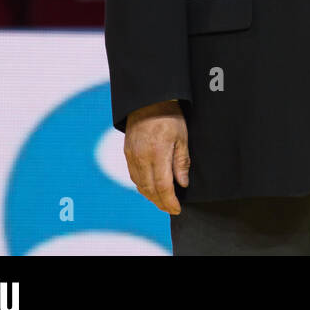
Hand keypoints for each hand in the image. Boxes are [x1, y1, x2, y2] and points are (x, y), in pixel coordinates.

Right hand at [123, 100, 189, 214]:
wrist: (148, 101)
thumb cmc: (169, 117)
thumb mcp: (182, 137)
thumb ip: (181, 162)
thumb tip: (182, 185)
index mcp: (157, 154)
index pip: (162, 186)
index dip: (169, 201)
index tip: (177, 209)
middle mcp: (141, 158)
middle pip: (150, 190)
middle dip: (161, 203)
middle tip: (172, 209)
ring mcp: (132, 157)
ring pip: (140, 185)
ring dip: (151, 197)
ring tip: (163, 201)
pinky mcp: (127, 154)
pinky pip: (134, 176)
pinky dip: (143, 186)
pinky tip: (151, 188)